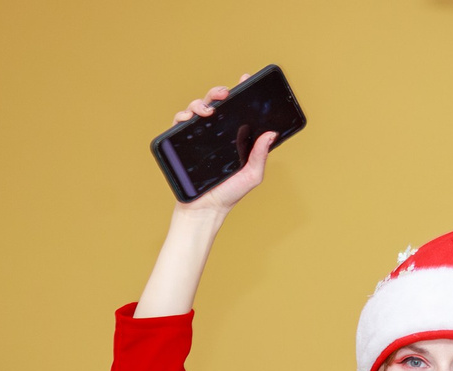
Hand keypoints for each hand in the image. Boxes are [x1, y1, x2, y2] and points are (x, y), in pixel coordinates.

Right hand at [166, 89, 276, 212]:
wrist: (204, 209)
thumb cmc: (229, 194)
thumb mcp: (251, 175)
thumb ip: (260, 155)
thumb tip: (271, 134)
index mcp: (235, 138)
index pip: (238, 111)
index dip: (241, 92)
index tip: (246, 79)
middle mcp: (217, 134)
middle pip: (216, 104)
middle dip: (219, 92)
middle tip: (226, 93)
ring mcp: (199, 137)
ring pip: (198, 109)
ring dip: (201, 102)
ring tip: (209, 110)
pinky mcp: (183, 142)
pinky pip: (180, 122)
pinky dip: (184, 115)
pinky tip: (190, 117)